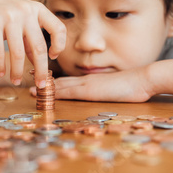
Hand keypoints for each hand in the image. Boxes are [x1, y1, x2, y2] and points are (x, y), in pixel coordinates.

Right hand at [0, 0, 65, 87]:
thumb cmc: (2, 12)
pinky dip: (0, 66)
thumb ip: (30, 38)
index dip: (59, 45)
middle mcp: (25, 11)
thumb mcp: (21, 19)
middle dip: (41, 70)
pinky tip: (0, 73)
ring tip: (15, 81)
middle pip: (39, 47)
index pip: (58, 28)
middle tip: (40, 84)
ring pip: (18, 53)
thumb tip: (38, 64)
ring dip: (17, 71)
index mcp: (37, 9)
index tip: (52, 56)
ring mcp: (9, 16)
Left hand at [29, 68, 154, 102]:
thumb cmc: (135, 85)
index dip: (55, 82)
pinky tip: (44, 94)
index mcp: (92, 80)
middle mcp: (86, 80)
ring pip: (61, 86)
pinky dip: (54, 92)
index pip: (70, 81)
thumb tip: (105, 94)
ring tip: (31, 90)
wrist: (143, 79)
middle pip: (61, 82)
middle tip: (29, 83)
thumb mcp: (117, 88)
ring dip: (45, 89)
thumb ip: (107, 90)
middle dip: (44, 84)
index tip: (42, 82)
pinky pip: (67, 91)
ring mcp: (87, 84)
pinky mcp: (89, 90)